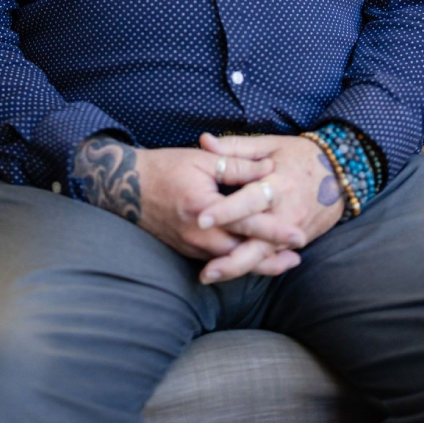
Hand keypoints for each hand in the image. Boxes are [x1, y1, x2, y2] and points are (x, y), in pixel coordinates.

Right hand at [71, 136, 305, 269]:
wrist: (124, 186)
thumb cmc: (165, 167)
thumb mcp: (202, 159)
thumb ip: (238, 165)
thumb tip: (270, 170)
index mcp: (204, 208)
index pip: (247, 223)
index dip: (275, 231)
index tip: (299, 235)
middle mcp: (197, 234)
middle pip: (242, 253)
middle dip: (271, 258)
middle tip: (298, 257)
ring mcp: (190, 246)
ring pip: (230, 262)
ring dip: (257, 263)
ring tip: (284, 263)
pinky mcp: (186, 250)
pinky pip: (216, 261)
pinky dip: (237, 261)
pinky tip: (253, 258)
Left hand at [192, 133, 345, 283]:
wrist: (342, 172)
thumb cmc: (301, 155)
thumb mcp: (270, 144)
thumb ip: (235, 147)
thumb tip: (204, 141)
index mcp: (278, 184)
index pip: (249, 201)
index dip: (226, 211)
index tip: (201, 219)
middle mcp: (287, 213)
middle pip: (258, 243)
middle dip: (231, 260)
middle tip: (204, 272)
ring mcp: (294, 231)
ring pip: (264, 257)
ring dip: (237, 269)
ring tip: (208, 276)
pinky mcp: (297, 241)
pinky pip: (272, 257)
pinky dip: (252, 266)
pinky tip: (228, 274)